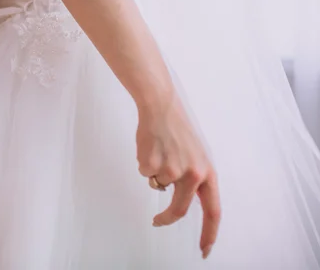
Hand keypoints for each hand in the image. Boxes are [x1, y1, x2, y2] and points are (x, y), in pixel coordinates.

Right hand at [136, 94, 220, 259]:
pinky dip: (145, 162)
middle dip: (166, 219)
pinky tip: (150, 146)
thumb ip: (192, 179)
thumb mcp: (194, 155)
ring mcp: (173, 169)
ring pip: (158, 185)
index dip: (209, 233)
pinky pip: (145, 173)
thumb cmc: (176, 129)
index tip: (204, 249)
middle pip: (179, 209)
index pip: (213, 211)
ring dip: (154, 172)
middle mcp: (193, 173)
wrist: (161, 106)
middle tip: (157, 222)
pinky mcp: (154, 164)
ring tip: (158, 150)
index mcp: (207, 172)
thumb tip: (179, 200)